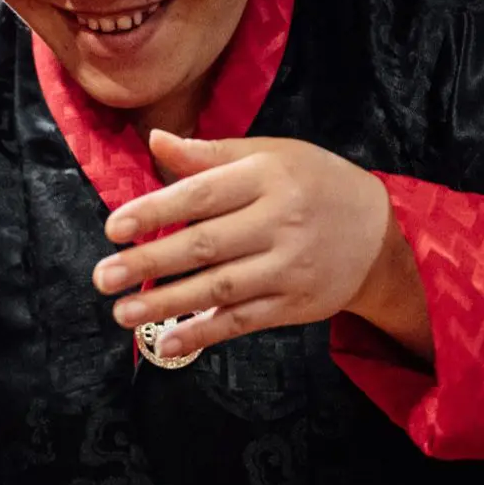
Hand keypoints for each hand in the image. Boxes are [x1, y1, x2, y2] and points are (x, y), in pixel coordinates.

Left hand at [92, 131, 432, 361]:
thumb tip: (156, 142)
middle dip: (149, 262)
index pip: (201, 195)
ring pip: (220, 288)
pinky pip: (242, 322)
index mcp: (268, 176)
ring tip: (122, 311)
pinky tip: (167, 342)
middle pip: (205, 245)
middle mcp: (280, 222)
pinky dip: (203, 334)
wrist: (380, 233)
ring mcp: (289, 267)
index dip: (155, 212)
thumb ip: (210, 155)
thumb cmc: (312, 184)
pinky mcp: (294, 305)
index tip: (114, 229)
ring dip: (167, 304)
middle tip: (103, 276)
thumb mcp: (270, 155)